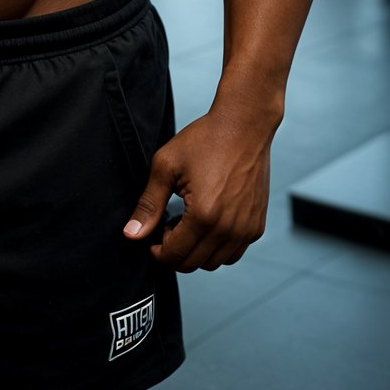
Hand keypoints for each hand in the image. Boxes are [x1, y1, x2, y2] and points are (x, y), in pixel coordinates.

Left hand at [122, 107, 272, 270]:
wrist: (245, 125)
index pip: (174, 255)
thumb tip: (132, 234)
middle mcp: (228, 229)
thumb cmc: (206, 139)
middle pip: (193, 263)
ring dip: (196, 251)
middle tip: (168, 227)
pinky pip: (233, 253)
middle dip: (175, 251)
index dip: (157, 250)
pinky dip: (217, 247)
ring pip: (214, 263)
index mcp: (204, 216)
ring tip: (187, 223)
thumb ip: (148, 204)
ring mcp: (246, 229)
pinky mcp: (257, 226)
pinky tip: (207, 222)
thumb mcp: (166, 166)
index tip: (152, 237)